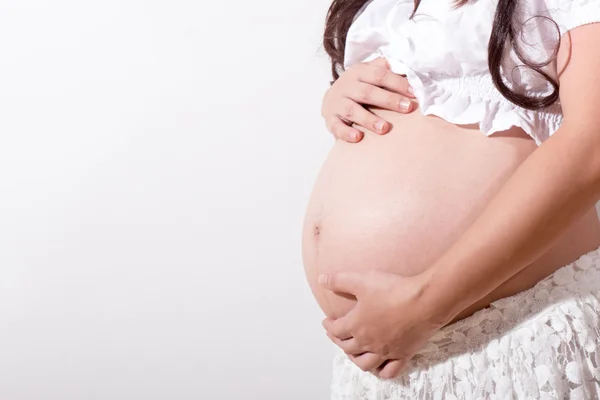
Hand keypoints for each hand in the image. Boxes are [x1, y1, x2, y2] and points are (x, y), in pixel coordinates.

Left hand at [318, 270, 447, 378]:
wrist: (424, 301)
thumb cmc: (393, 290)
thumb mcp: (361, 280)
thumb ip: (339, 280)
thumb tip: (322, 280)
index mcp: (356, 325)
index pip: (336, 330)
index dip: (328, 326)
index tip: (326, 322)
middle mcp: (369, 342)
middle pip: (348, 348)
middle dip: (339, 341)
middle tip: (336, 335)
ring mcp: (386, 351)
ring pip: (365, 363)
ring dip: (356, 359)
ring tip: (353, 352)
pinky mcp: (403, 354)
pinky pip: (389, 371)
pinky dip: (381, 371)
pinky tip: (380, 365)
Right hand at [321, 57, 415, 142]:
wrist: (331, 98)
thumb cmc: (358, 86)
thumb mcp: (368, 72)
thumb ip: (386, 68)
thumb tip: (412, 68)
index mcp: (358, 72)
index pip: (379, 75)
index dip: (397, 83)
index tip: (414, 93)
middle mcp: (346, 86)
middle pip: (368, 92)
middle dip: (389, 100)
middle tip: (407, 108)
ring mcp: (337, 103)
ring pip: (352, 110)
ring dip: (369, 119)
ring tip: (384, 128)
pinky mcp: (330, 119)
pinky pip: (336, 127)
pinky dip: (346, 133)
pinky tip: (358, 137)